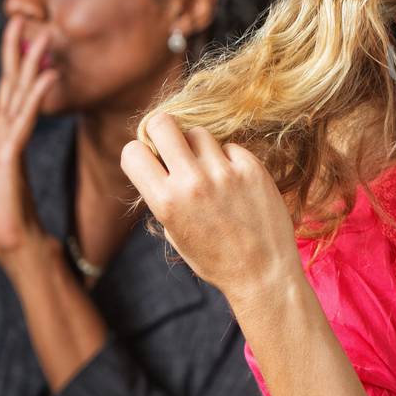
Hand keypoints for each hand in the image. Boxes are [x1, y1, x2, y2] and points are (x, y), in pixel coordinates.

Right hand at [120, 113, 301, 306]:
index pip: (133, 151)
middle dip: (163, 132)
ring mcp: (224, 172)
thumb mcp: (174, 231)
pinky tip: (235, 182)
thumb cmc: (214, 257)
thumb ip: (163, 194)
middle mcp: (192, 182)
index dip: (140, 153)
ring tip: (209, 172)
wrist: (262, 272)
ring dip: (198, 147)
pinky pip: (229, 146)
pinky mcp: (252, 168)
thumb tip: (158, 158)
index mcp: (166, 201)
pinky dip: (228, 159)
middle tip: (174, 148)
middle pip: (163, 123)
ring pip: (198, 132)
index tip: (152, 161)